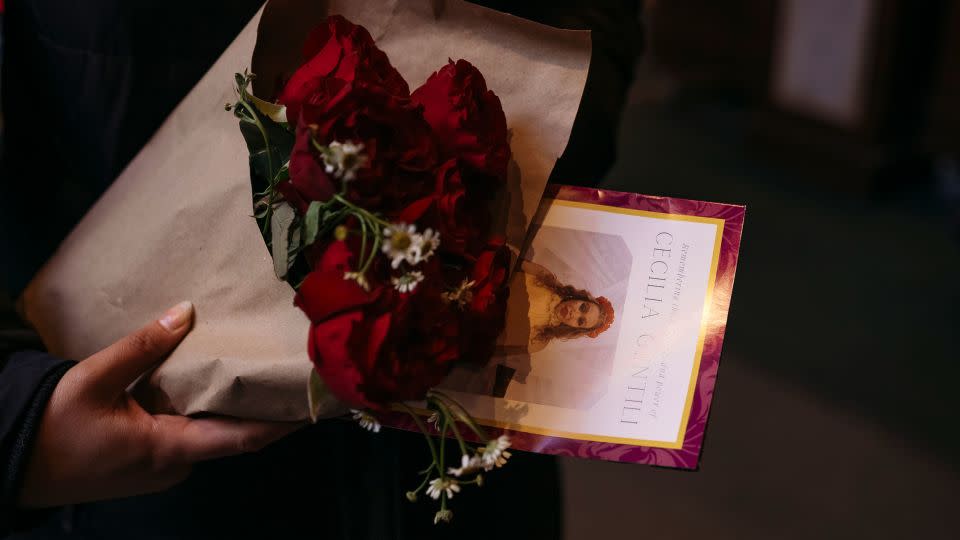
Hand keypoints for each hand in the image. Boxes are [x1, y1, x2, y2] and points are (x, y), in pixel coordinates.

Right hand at [18, 301, 301, 507]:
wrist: (12, 464)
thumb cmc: (53, 428)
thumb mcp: (94, 380)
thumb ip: (142, 346)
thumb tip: (186, 310)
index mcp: (171, 449)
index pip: (244, 438)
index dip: (284, 421)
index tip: (316, 402)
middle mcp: (176, 463)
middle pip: (231, 431)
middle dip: (260, 403)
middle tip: (287, 366)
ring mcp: (163, 465)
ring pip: (209, 430)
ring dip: (229, 401)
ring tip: (257, 363)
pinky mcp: (149, 458)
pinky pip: (186, 430)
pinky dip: (201, 405)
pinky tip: (209, 375)